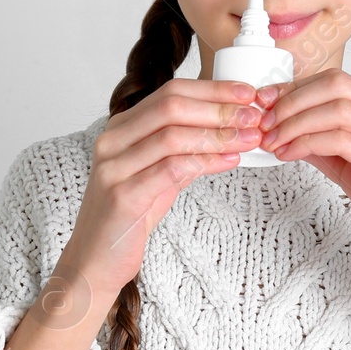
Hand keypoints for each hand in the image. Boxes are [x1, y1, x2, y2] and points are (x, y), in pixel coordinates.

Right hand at [62, 79, 261, 298]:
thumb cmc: (128, 216)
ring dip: (218, 135)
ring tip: (249, 138)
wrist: (96, 260)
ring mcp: (113, 167)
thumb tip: (231, 128)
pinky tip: (230, 161)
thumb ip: (185, 150)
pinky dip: (206, 162)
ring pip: (172, 136)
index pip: (171, 91)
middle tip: (254, 115)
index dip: (212, 89)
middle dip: (219, 108)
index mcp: (121, 128)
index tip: (248, 93)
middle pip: (171, 106)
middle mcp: (112, 141)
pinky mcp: (122, 196)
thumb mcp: (159, 175)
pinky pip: (171, 170)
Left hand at [254, 68, 350, 277]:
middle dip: (293, 100)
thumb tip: (282, 127)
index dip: (296, 88)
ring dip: (295, 122)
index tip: (266, 104)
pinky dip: (308, 143)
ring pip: (338, 108)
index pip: (338, 80)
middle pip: (337, 85)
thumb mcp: (349, 166)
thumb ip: (321, 143)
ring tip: (272, 141)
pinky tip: (289, 155)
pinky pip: (342, 140)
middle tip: (265, 122)